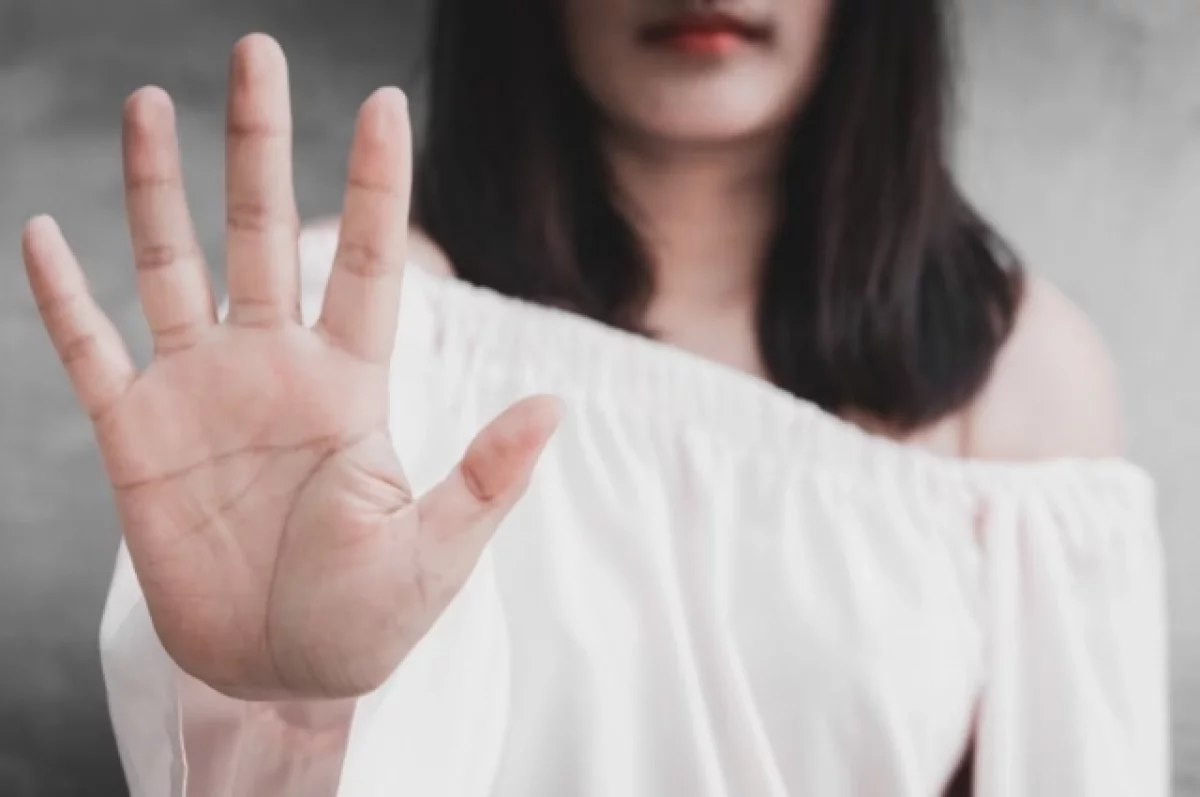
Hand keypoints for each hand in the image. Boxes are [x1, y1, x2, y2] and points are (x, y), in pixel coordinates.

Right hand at [23, 34, 560, 700]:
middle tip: (254, 52)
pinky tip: (44, 232)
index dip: (377, 184)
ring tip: (152, 103)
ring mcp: (202, 393)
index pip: (368, 263)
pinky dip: (64, 297)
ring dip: (160, 188)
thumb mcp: (436, 554)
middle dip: (259, 145)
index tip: (385, 102)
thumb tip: (554, 403)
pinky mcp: (137, 437)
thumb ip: (486, 478)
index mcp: (352, 385)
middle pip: (266, 233)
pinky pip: (92, 351)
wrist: (280, 674)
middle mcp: (275, 368)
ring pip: (174, 266)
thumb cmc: (368, 621)